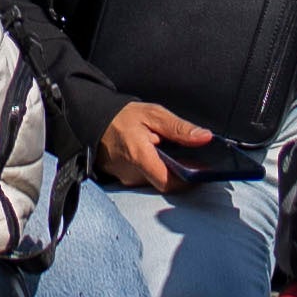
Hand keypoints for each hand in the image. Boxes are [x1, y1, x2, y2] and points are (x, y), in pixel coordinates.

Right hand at [93, 97, 209, 196]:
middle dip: (177, 171)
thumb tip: (205, 138)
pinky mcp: (121, 179)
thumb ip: (179, 128)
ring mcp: (125, 179)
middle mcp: (131, 174)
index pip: (170, 182)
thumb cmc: (121, 116)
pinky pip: (144, 178)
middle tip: (185, 154)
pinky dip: (153, 168)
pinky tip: (153, 154)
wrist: (91, 120)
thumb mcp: (153, 114)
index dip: (187, 179)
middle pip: (164, 182)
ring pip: (154, 181)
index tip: (200, 169)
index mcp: (140, 157)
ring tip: (166, 150)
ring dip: (164, 168)